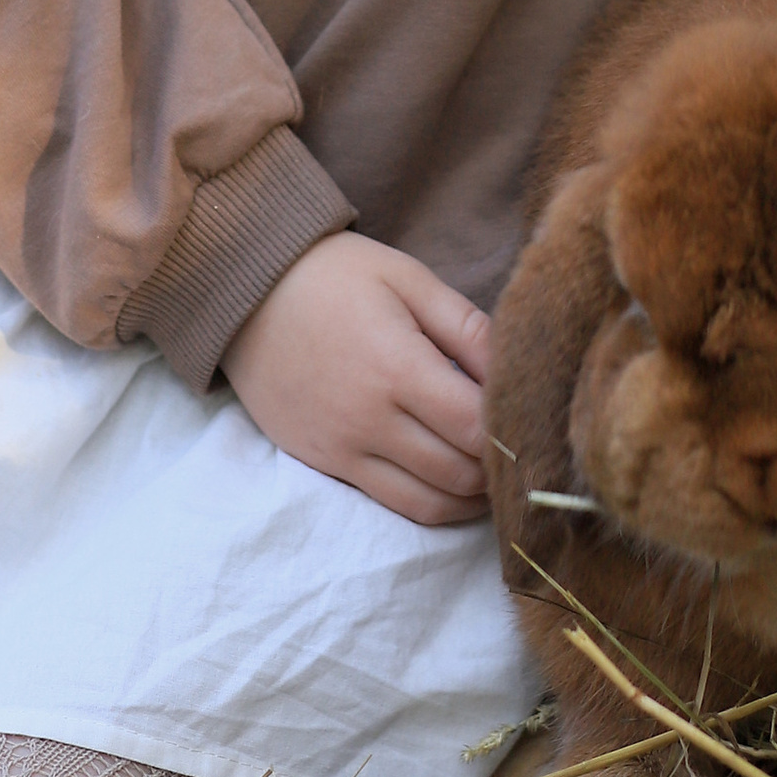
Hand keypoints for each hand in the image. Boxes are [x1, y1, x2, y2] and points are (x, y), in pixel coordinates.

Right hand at [221, 230, 492, 527]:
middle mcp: (369, 420)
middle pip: (459, 474)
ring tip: (494, 471)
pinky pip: (391, 502)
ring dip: (472, 497)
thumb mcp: (408, 279)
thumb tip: (515, 370)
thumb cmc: (335, 274)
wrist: (246, 290)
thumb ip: (466, 327)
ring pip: (429, 502)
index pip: (476, 429)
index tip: (530, 419)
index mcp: (397, 367)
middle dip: (499, 469)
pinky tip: (453, 482)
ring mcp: (342, 449)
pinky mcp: (323, 462)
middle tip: (520, 448)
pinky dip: (432, 502)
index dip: (512, 433)